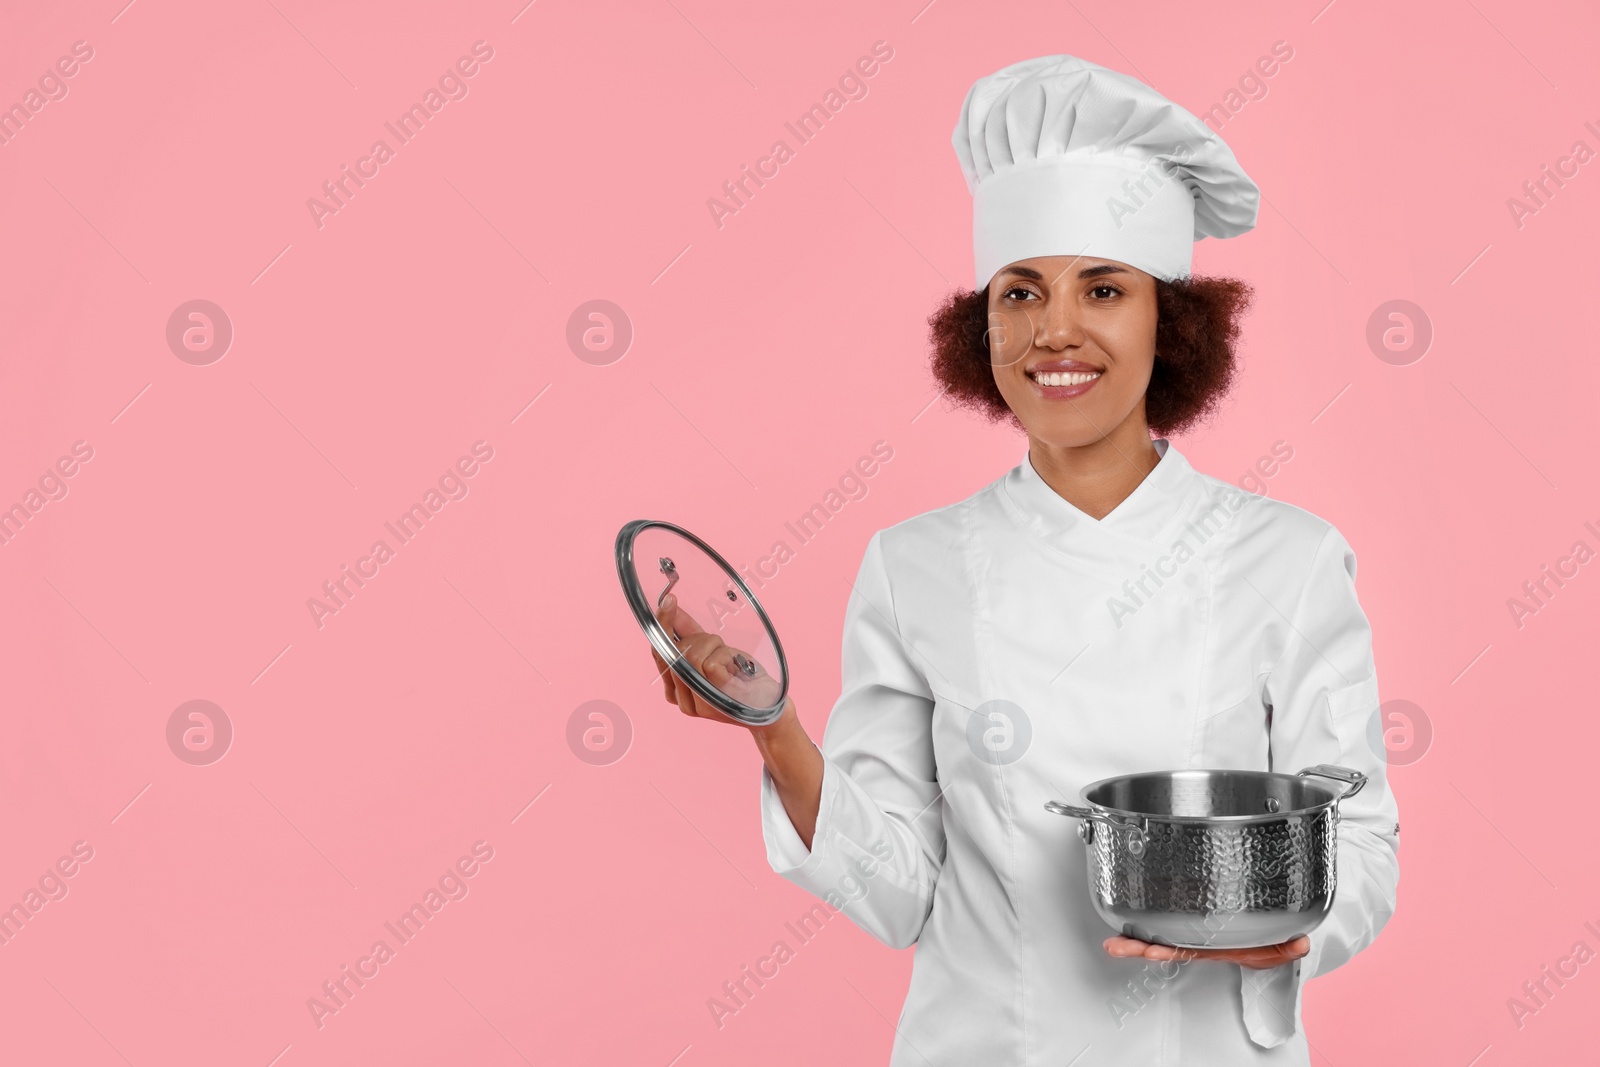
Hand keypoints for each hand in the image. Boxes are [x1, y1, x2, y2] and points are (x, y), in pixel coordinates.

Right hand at [651, 592, 789, 728]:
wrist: (771, 705)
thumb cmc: (744, 677)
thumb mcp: (714, 652)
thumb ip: (690, 634)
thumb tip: (673, 611)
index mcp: (676, 689)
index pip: (660, 653)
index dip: (662, 625)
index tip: (669, 600)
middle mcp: (682, 701)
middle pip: (676, 651)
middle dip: (701, 638)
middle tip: (720, 647)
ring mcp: (698, 703)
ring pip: (692, 655)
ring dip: (715, 647)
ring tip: (730, 658)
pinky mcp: (714, 701)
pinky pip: (711, 663)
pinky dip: (728, 656)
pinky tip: (738, 668)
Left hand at [1103, 934, 1309, 969]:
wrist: (1273, 937)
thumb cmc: (1271, 943)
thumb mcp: (1281, 947)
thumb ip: (1288, 947)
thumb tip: (1300, 943)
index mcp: (1215, 949)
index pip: (1188, 951)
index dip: (1168, 950)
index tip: (1150, 950)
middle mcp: (1199, 942)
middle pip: (1163, 945)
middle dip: (1137, 947)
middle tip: (1114, 946)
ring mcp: (1193, 931)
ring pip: (1159, 933)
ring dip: (1134, 936)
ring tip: (1111, 940)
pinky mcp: (1191, 917)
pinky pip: (1165, 917)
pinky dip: (1144, 916)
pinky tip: (1126, 909)